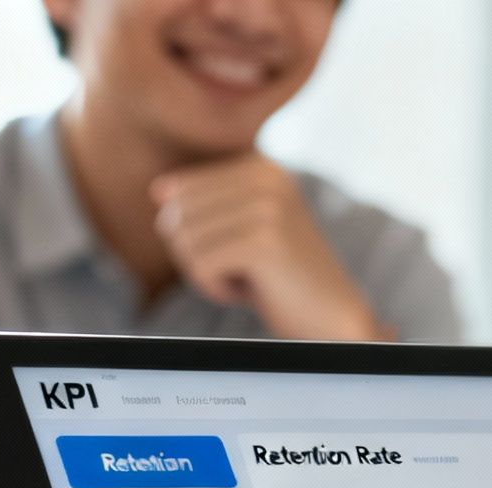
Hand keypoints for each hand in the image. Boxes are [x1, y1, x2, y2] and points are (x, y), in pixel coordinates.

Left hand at [151, 152, 386, 340]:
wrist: (333, 318)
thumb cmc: (283, 279)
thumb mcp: (244, 229)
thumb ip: (205, 204)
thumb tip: (158, 191)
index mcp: (262, 167)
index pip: (181, 191)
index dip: (197, 233)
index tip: (240, 252)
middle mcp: (266, 177)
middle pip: (177, 214)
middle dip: (196, 252)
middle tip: (240, 270)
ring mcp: (267, 207)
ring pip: (183, 240)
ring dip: (206, 272)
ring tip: (248, 278)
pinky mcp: (264, 242)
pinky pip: (199, 265)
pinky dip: (215, 288)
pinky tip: (250, 291)